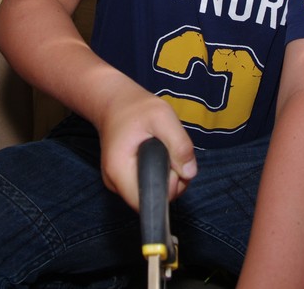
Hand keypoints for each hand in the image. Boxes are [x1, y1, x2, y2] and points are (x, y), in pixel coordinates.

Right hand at [96, 89, 196, 210]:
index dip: (168, 188)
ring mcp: (118, 183)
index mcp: (119, 170)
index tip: (173, 164)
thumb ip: (179, 144)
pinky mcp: (125, 179)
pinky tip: (160, 155)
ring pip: (152, 192)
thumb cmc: (137, 108)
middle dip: (171, 180)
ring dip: (168, 176)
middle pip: (152, 198)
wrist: (115, 103)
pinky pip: (148, 184)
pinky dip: (160, 173)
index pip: (147, 201)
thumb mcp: (163, 117)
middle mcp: (114, 182)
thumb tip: (189, 173)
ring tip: (166, 150)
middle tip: (173, 153)